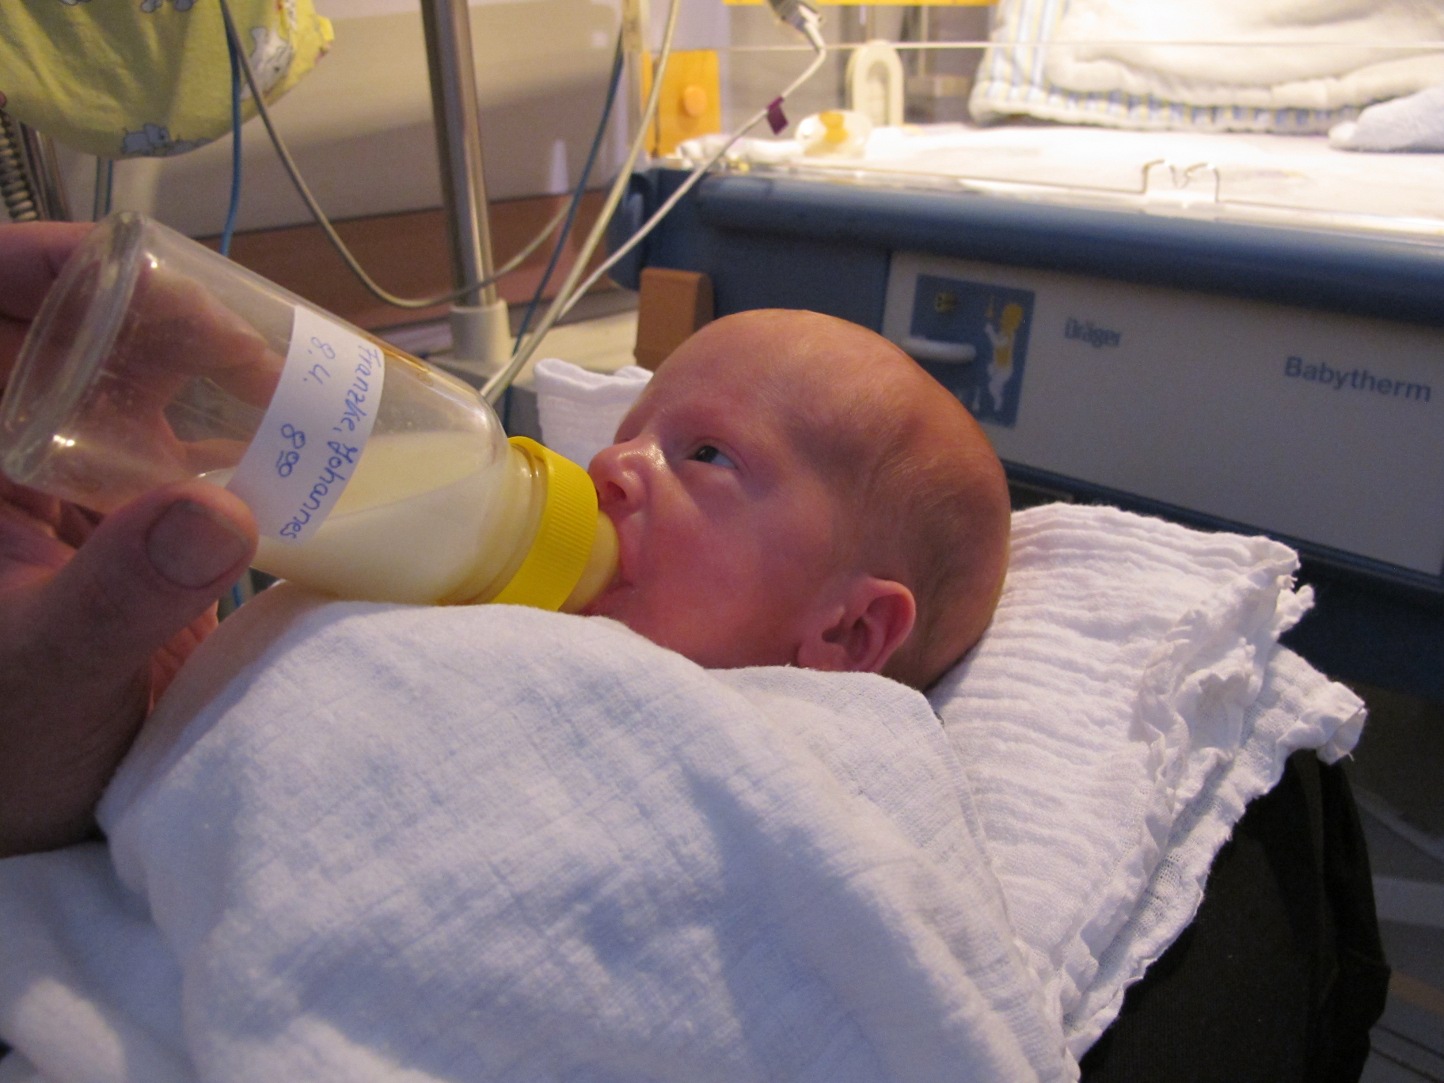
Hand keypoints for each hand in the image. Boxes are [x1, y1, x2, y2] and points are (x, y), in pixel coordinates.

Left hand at [0, 223, 257, 855]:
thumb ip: (120, 597)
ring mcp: (68, 489)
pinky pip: (177, 445)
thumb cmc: (6, 753)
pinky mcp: (129, 524)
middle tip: (241, 340)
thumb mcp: (50, 675)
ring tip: (286, 382)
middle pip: (64, 332)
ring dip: (204, 364)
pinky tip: (295, 443)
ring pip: (125, 379)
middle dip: (149, 310)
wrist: (46, 815)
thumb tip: (220, 512)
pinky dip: (236, 430)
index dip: (35, 265)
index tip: (125, 267)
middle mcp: (7, 460)